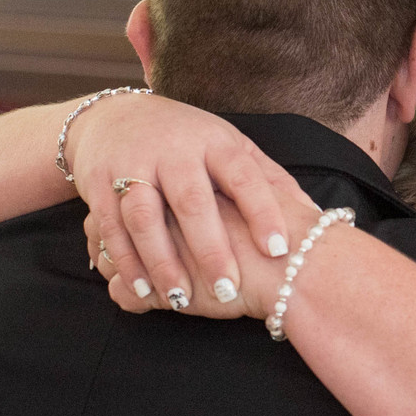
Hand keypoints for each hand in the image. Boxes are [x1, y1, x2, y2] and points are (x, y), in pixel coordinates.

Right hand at [68, 94, 300, 310]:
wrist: (111, 116)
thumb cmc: (187, 140)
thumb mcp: (229, 145)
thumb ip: (268, 178)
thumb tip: (316, 216)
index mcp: (214, 141)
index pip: (243, 175)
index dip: (262, 211)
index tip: (278, 249)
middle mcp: (173, 151)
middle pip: (192, 200)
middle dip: (210, 247)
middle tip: (229, 288)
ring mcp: (133, 165)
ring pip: (145, 216)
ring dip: (162, 261)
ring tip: (180, 299)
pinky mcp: (99, 184)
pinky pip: (110, 227)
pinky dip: (125, 261)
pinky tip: (143, 289)